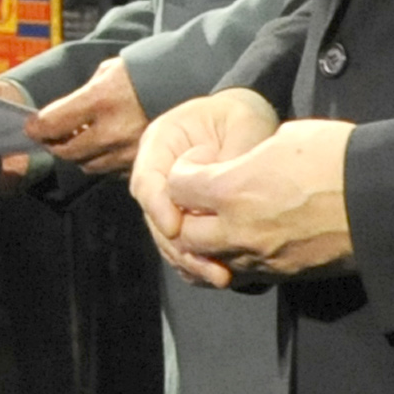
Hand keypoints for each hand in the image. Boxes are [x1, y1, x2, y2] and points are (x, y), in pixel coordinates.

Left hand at [23, 57, 147, 175]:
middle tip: (52, 137)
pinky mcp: (142, 162)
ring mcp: (128, 150)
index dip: (36, 127)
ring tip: (82, 140)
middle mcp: (111, 130)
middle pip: (67, 151)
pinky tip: (107, 147)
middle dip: (55, 144)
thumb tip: (62, 114)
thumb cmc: (141, 74)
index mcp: (99, 100)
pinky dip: (104, 161)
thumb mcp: (106, 73)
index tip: (31, 127)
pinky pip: (111, 170)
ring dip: (80, 155)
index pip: (52, 123)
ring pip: (88, 165)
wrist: (182, 85)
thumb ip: (82, 96)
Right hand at [130, 88, 280, 286]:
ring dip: (189, 261)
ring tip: (219, 277)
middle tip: (208, 267)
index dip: (159, 206)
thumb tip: (225, 192)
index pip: (148, 180)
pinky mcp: (183, 217)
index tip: (176, 228)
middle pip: (154, 217)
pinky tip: (220, 275)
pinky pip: (183, 245)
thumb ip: (232, 154)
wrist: (245, 121)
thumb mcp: (241, 123)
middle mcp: (158, 173)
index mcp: (161, 142)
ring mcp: (168, 198)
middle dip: (178, 245)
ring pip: (167, 237)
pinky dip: (198, 263)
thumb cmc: (241, 116)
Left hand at [163, 116, 356, 286]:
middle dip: (187, 214)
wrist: (383, 199)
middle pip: (185, 233)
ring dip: (209, 242)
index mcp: (233, 190)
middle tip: (205, 196)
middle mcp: (239, 230)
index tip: (202, 162)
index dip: (184, 170)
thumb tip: (239, 164)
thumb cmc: (337, 159)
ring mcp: (262, 258)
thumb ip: (246, 156)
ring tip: (225, 220)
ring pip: (211, 260)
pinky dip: (237, 259)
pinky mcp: (285, 275)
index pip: (175, 187)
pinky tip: (251, 239)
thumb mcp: (281, 138)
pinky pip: (244, 273)